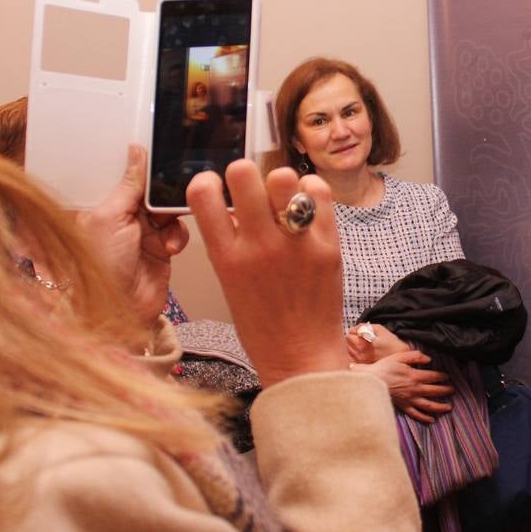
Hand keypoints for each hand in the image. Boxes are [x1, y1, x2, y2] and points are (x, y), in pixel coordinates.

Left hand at [76, 145, 188, 327]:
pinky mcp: (162, 249)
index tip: (161, 149)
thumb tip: (136, 151)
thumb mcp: (109, 217)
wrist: (118, 313)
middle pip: (151, 190)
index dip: (142, 165)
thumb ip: (128, 184)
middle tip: (175, 184)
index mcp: (102, 205)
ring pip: (169, 208)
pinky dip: (179, 235)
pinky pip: (178, 231)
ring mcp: (143, 234)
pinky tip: (171, 246)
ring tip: (170, 220)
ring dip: (173, 213)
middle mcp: (122, 217)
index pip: (125, 175)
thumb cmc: (99, 269)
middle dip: (164, 189)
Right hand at [188, 160, 347, 386]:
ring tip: (284, 198)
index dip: (207, 181)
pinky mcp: (328, 245)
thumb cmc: (264, 324)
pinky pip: (319, 193)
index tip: (214, 186)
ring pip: (284, 177)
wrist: (302, 358)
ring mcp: (295, 244)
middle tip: (252, 188)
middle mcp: (259, 246)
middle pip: (244, 173)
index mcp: (227, 258)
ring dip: (281, 181)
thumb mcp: (230, 282)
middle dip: (244, 173)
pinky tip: (307, 205)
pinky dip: (312, 191)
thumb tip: (235, 204)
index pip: (202, 194)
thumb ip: (230, 241)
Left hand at [346, 323, 409, 363]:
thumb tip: (355, 328)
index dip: (355, 331)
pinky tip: (362, 353)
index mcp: (363, 344)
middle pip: (347, 342)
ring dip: (353, 347)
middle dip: (353, 338)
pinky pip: (351, 359)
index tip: (360, 331)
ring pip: (348, 351)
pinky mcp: (363, 367)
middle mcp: (359, 354)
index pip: (350, 334)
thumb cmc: (391, 343)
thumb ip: (365, 326)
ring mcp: (360, 362)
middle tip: (362, 338)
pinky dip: (354, 355)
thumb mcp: (380, 329)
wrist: (400, 357)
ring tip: (363, 346)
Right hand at [352, 350, 451, 423]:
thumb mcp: (400, 356)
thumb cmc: (385, 367)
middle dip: (445, 390)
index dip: (442, 377)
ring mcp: (410, 400)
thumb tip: (428, 359)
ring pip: (429, 405)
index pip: (434, 377)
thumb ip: (415, 356)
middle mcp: (415, 389)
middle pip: (434, 391)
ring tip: (449, 407)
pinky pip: (416, 414)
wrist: (371, 380)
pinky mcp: (404, 407)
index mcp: (415, 376)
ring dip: (440, 407)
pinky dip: (425, 418)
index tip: (448, 377)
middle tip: (452, 390)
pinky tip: (432, 419)